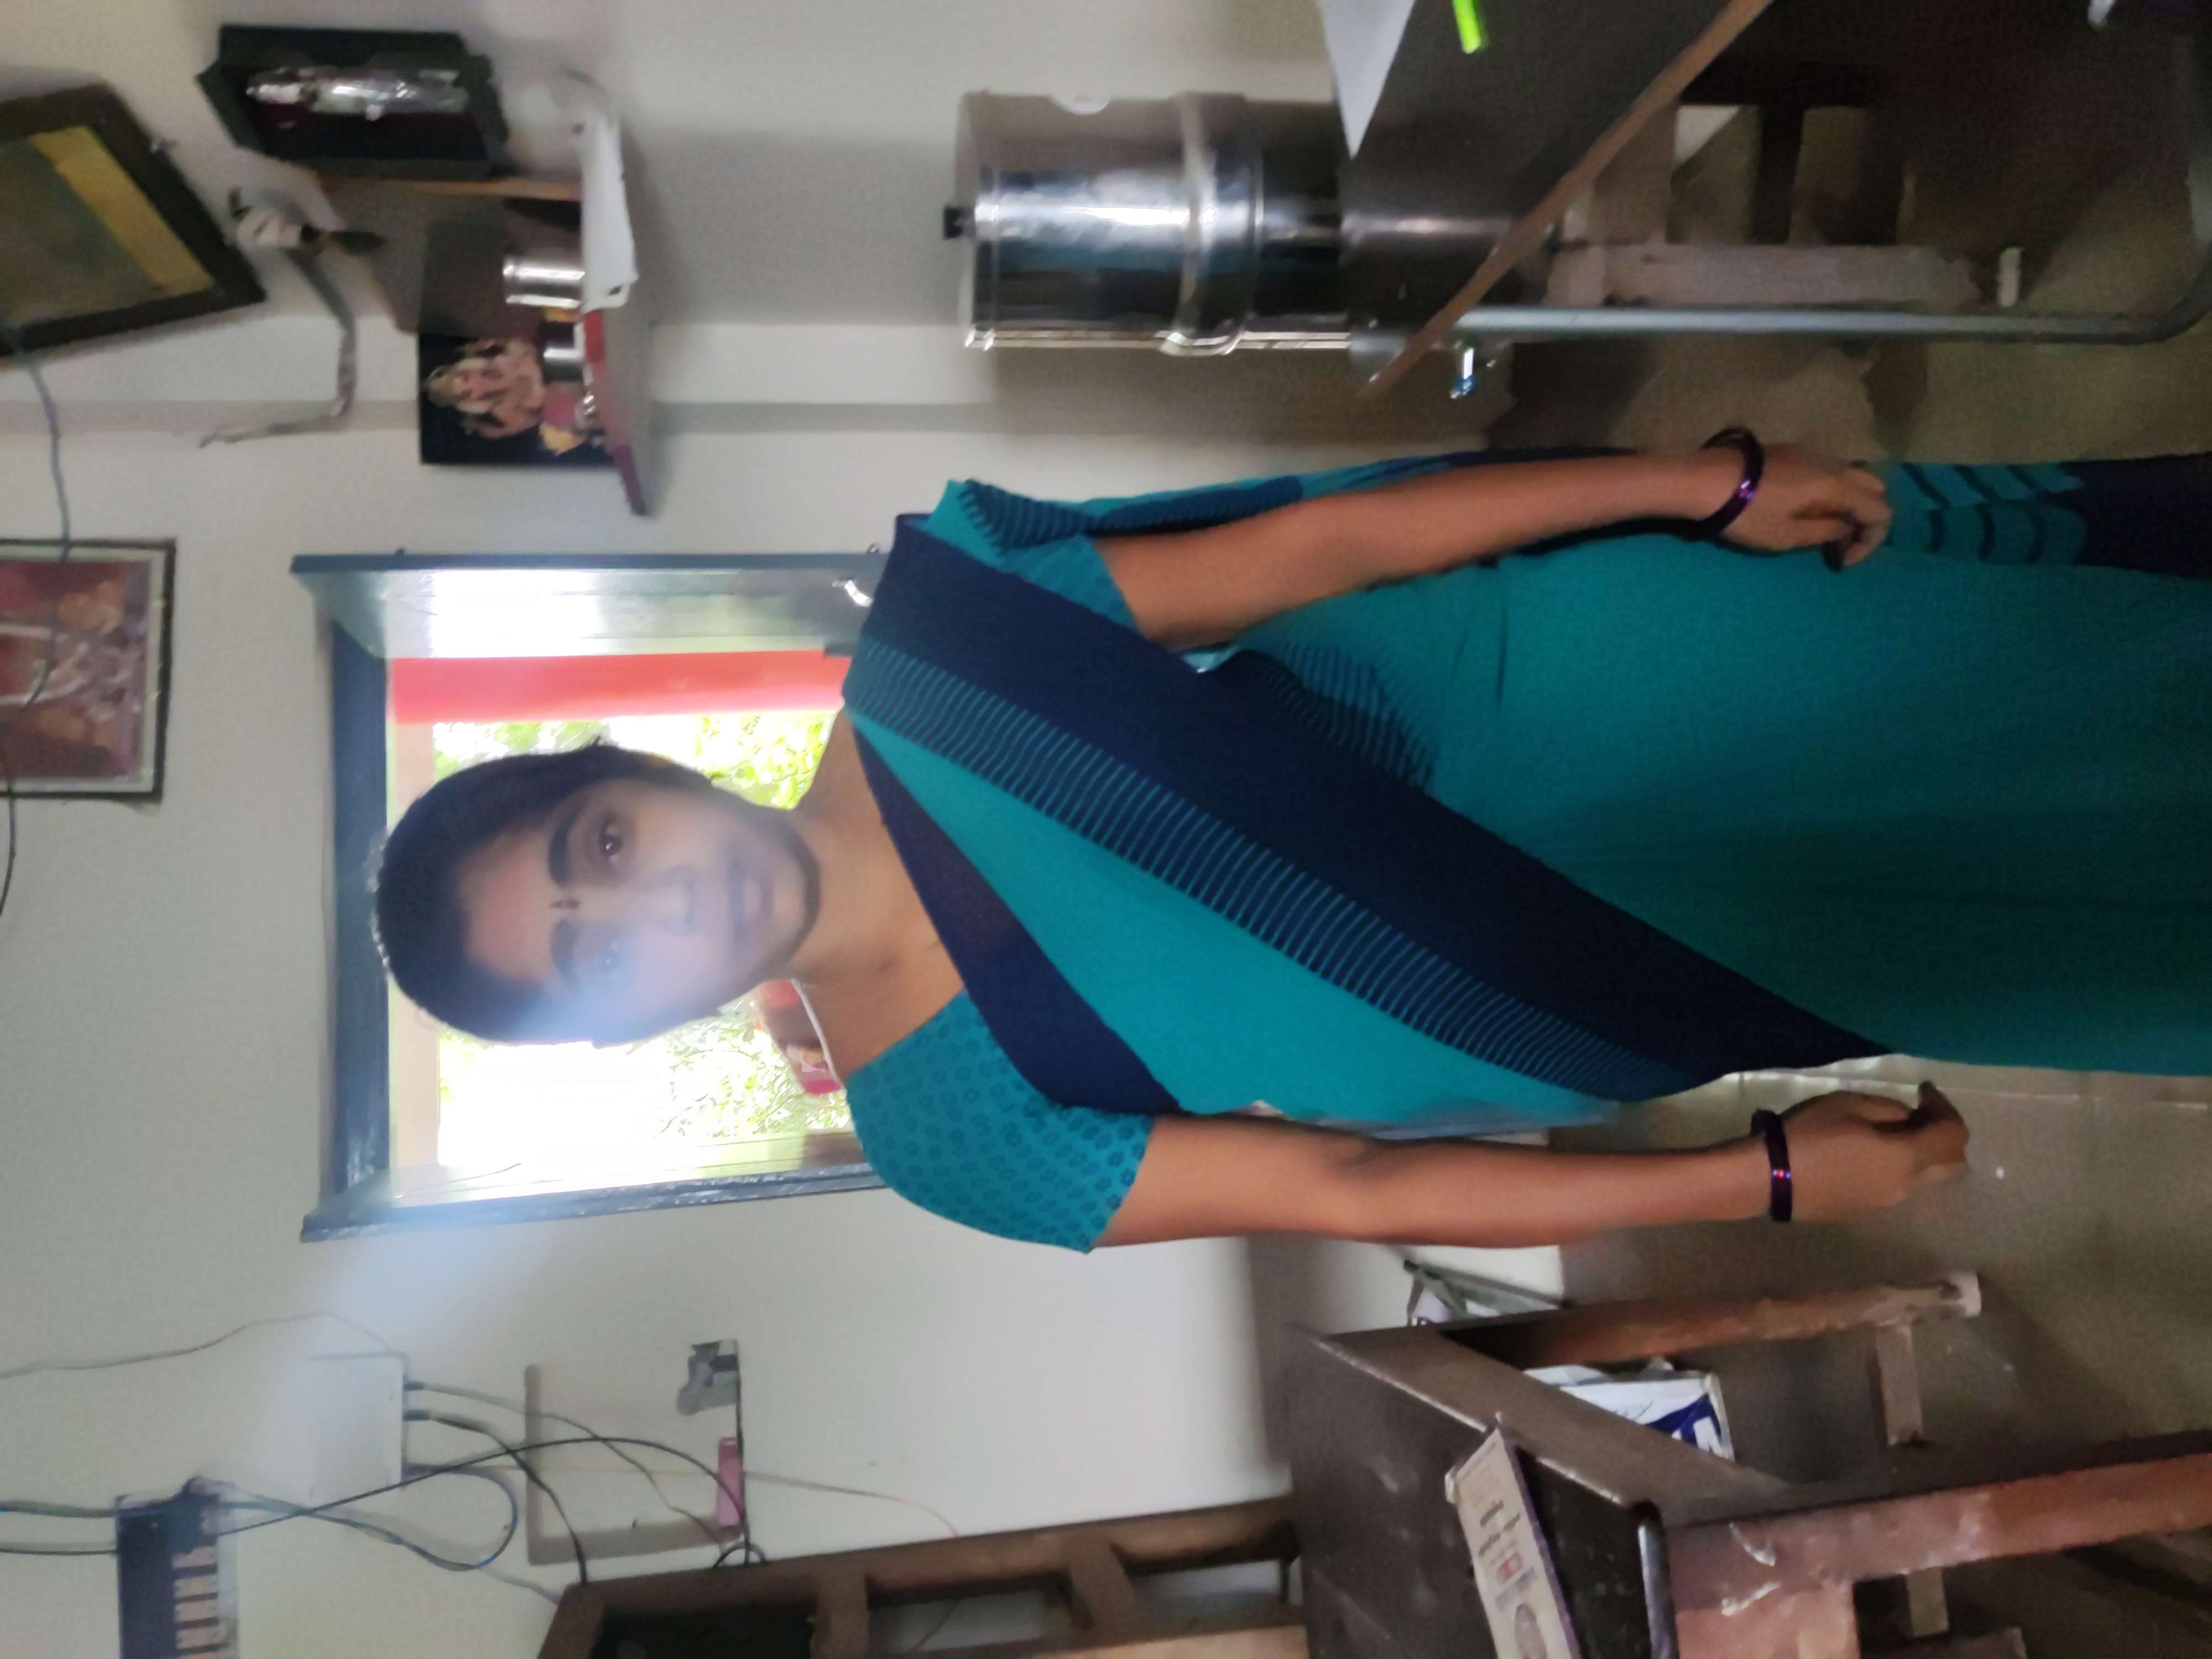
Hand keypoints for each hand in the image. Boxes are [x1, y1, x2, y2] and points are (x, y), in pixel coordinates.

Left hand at [1696, 444, 1893, 566]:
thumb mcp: (1787, 535)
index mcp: (1838, 485)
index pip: (1881, 511)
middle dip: (1866, 519)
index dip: (1871, 541)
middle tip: (1839, 545)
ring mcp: (1813, 453)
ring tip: (1822, 530)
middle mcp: (1833, 463)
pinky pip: (1829, 471)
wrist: (1706, 479)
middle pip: (1873, 489)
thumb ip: (1825, 532)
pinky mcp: (1793, 452)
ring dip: (1849, 505)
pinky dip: (1832, 492)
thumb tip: (1844, 527)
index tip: (1841, 561)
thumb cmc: (1748, 514)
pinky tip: (1807, 509)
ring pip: (1851, 477)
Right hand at [1770, 1083, 1968, 1221]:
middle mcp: (1906, 1186)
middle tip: (1921, 1115)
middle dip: (1946, 1138)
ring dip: (1922, 1154)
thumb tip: (1905, 1118)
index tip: (1923, 1090)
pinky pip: (1898, 1187)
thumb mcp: (1848, 1104)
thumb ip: (1888, 1109)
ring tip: (1892, 1133)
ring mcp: (1887, 1203)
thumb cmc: (1809, 1134)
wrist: (1770, 1178)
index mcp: (1906, 1157)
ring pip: (1926, 1179)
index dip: (1945, 1108)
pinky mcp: (1867, 1210)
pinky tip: (1868, 1154)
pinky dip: (1899, 1168)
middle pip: (1953, 1165)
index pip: (1953, 1135)